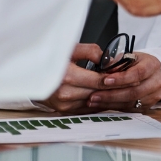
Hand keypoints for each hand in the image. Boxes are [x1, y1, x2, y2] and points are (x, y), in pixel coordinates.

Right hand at [38, 44, 160, 113]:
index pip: (99, 81)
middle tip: (129, 81)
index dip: (115, 78)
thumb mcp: (70, 49)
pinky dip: (97, 102)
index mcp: (67, 75)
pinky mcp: (64, 111)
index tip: (127, 74)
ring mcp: (64, 104)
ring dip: (106, 96)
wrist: (32, 75)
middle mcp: (65, 93)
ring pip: (94, 102)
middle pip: (98, 93)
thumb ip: (90, 51)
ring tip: (118, 88)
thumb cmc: (51, 60)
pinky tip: (105, 95)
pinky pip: (86, 108)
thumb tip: (106, 58)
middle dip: (113, 87)